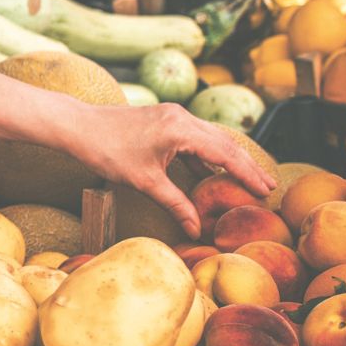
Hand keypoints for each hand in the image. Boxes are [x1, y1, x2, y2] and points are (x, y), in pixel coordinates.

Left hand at [71, 104, 275, 236]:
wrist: (77, 126)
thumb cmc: (106, 151)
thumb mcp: (145, 182)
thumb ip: (175, 204)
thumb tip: (195, 229)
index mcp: (181, 129)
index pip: (225, 153)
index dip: (247, 173)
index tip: (266, 190)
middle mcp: (182, 117)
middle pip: (225, 143)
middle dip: (247, 165)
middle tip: (268, 186)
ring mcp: (173, 115)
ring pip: (211, 138)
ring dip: (229, 158)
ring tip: (248, 180)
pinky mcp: (164, 119)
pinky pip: (195, 137)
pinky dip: (207, 154)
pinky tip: (213, 171)